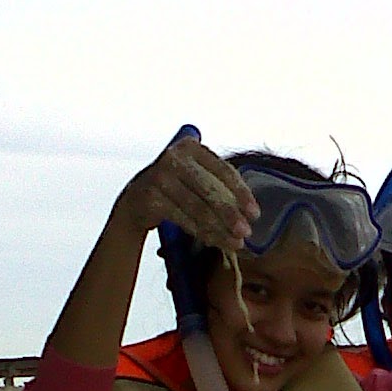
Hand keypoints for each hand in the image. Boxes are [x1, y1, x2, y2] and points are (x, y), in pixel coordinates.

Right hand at [114, 137, 258, 251]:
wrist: (136, 199)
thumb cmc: (175, 188)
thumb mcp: (195, 177)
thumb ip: (218, 185)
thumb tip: (249, 212)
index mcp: (191, 147)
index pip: (223, 170)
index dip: (241, 193)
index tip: (255, 214)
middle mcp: (174, 157)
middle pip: (210, 190)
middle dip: (231, 214)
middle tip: (246, 232)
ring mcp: (160, 176)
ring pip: (198, 208)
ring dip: (219, 229)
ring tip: (235, 243)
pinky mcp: (152, 197)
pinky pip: (184, 219)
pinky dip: (202, 233)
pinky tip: (215, 242)